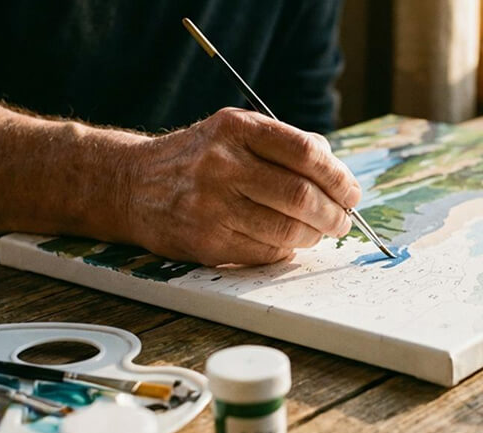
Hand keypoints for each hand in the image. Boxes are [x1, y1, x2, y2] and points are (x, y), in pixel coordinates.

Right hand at [124, 108, 360, 265]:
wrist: (131, 184)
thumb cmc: (197, 158)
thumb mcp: (234, 132)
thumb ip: (284, 144)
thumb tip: (336, 172)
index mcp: (236, 129)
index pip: (305, 152)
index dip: (338, 177)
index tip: (351, 192)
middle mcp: (222, 164)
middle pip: (301, 195)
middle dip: (333, 214)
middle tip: (342, 220)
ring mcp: (212, 205)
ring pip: (287, 229)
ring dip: (314, 236)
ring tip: (319, 232)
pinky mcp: (206, 242)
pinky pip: (265, 252)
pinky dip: (285, 250)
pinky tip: (286, 242)